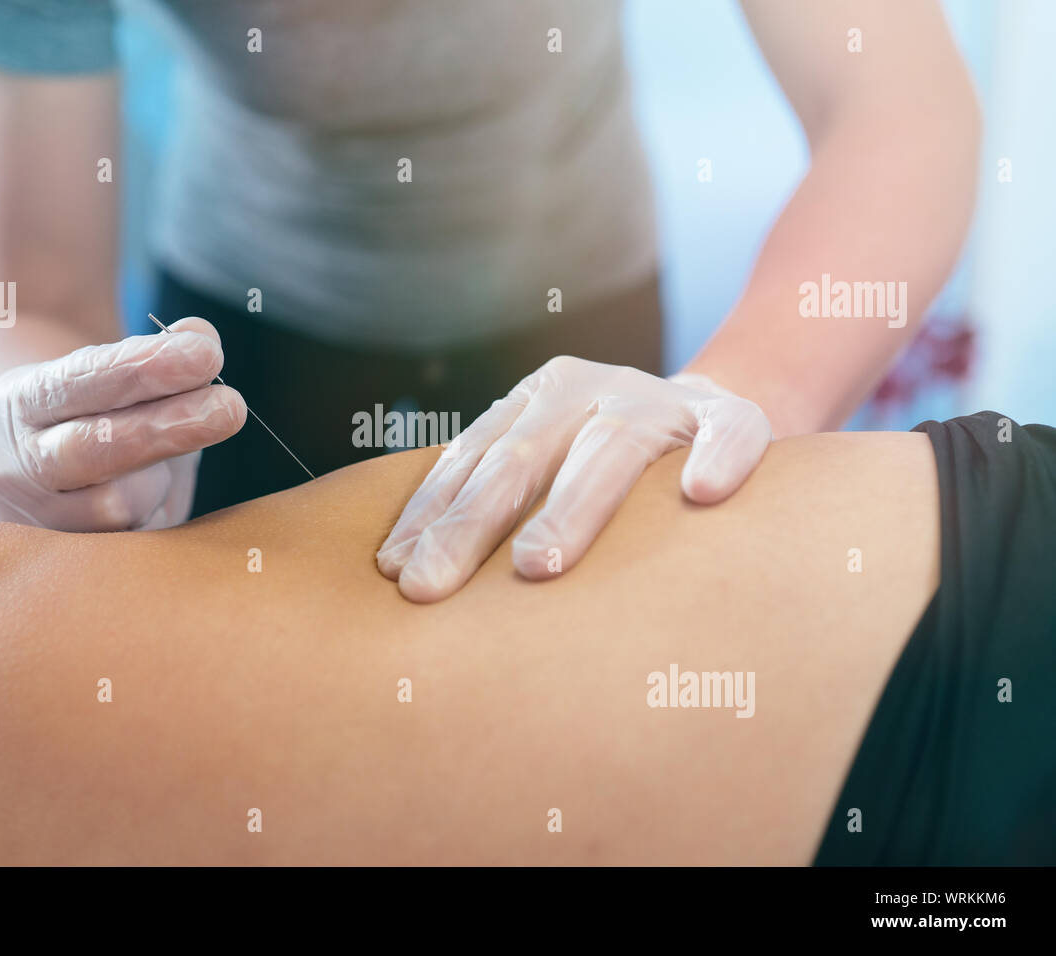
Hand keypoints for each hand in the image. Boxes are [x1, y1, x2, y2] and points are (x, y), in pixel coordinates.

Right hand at [0, 317, 244, 530]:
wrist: (44, 459)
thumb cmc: (96, 409)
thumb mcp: (115, 372)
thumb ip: (162, 351)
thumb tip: (201, 339)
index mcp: (12, 406)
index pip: (76, 382)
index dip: (141, 369)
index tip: (205, 353)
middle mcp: (9, 469)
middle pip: (90, 451)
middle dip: (166, 427)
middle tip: (231, 406)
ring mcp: (34, 524)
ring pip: (115, 506)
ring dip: (162, 478)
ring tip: (172, 459)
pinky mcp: (69, 565)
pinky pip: (134, 544)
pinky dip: (160, 512)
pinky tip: (167, 494)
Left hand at [376, 356, 772, 601]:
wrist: (710, 416)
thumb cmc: (603, 463)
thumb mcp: (546, 459)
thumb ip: (487, 494)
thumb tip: (396, 572)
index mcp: (536, 399)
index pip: (472, 458)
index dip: (431, 514)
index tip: (395, 571)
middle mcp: (590, 390)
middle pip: (522, 458)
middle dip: (471, 525)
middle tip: (433, 587)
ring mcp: (662, 403)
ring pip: (612, 449)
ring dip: (571, 507)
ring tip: (535, 565)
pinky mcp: (733, 419)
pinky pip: (730, 434)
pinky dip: (718, 458)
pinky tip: (703, 493)